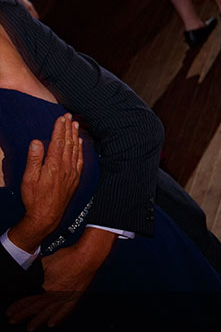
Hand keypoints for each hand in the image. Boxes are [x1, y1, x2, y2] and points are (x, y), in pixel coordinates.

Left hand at [7, 227, 113, 330]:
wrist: (88, 256)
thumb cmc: (68, 257)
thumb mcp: (46, 262)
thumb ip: (37, 272)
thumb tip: (29, 277)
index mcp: (47, 288)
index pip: (30, 300)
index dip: (19, 307)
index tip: (10, 312)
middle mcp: (56, 295)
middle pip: (38, 308)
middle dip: (24, 316)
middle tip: (15, 321)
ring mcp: (67, 297)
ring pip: (50, 312)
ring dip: (40, 321)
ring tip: (31, 328)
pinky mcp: (76, 296)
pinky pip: (66, 310)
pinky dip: (59, 318)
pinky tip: (53, 323)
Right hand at [8, 114, 82, 251]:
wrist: (47, 215)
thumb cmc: (34, 197)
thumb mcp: (29, 178)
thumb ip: (34, 159)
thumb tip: (37, 141)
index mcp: (54, 165)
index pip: (58, 141)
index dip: (59, 128)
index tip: (61, 117)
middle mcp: (66, 167)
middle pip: (68, 143)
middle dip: (68, 128)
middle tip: (69, 116)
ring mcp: (72, 172)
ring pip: (75, 150)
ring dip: (75, 136)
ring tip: (75, 124)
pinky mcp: (75, 178)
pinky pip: (80, 160)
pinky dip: (80, 149)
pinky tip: (80, 143)